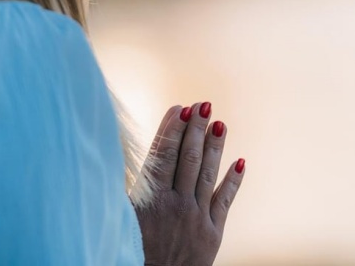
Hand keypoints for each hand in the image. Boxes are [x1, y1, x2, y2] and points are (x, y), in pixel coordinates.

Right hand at [132, 102, 244, 265]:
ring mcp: (196, 218)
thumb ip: (126, 186)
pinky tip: (240, 161)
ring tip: (220, 122)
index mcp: (150, 199)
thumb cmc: (131, 249)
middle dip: (195, 129)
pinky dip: (233, 180)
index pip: (163, 154)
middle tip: (203, 105)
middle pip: (188, 158)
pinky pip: (225, 201)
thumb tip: (115, 155)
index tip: (180, 108)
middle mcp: (175, 204)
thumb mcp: (120, 217)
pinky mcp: (212, 233)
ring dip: (214, 146)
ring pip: (207, 173)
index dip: (172, 128)